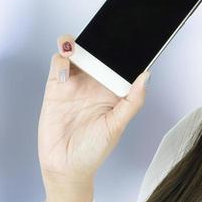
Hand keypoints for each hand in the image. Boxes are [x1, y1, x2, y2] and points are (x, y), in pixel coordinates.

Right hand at [37, 34, 150, 187]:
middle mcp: (93, 84)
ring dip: (74, 44)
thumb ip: (132, 101)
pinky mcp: (55, 88)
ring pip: (74, 54)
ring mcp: (74, 85)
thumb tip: (146, 76)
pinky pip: (57, 66)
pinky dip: (60, 60)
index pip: (117, 63)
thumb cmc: (93, 151)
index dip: (120, 48)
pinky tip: (65, 70)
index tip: (125, 36)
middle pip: (94, 53)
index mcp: (112, 90)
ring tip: (74, 46)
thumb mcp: (117, 126)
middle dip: (95, 40)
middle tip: (97, 34)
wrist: (65, 167)